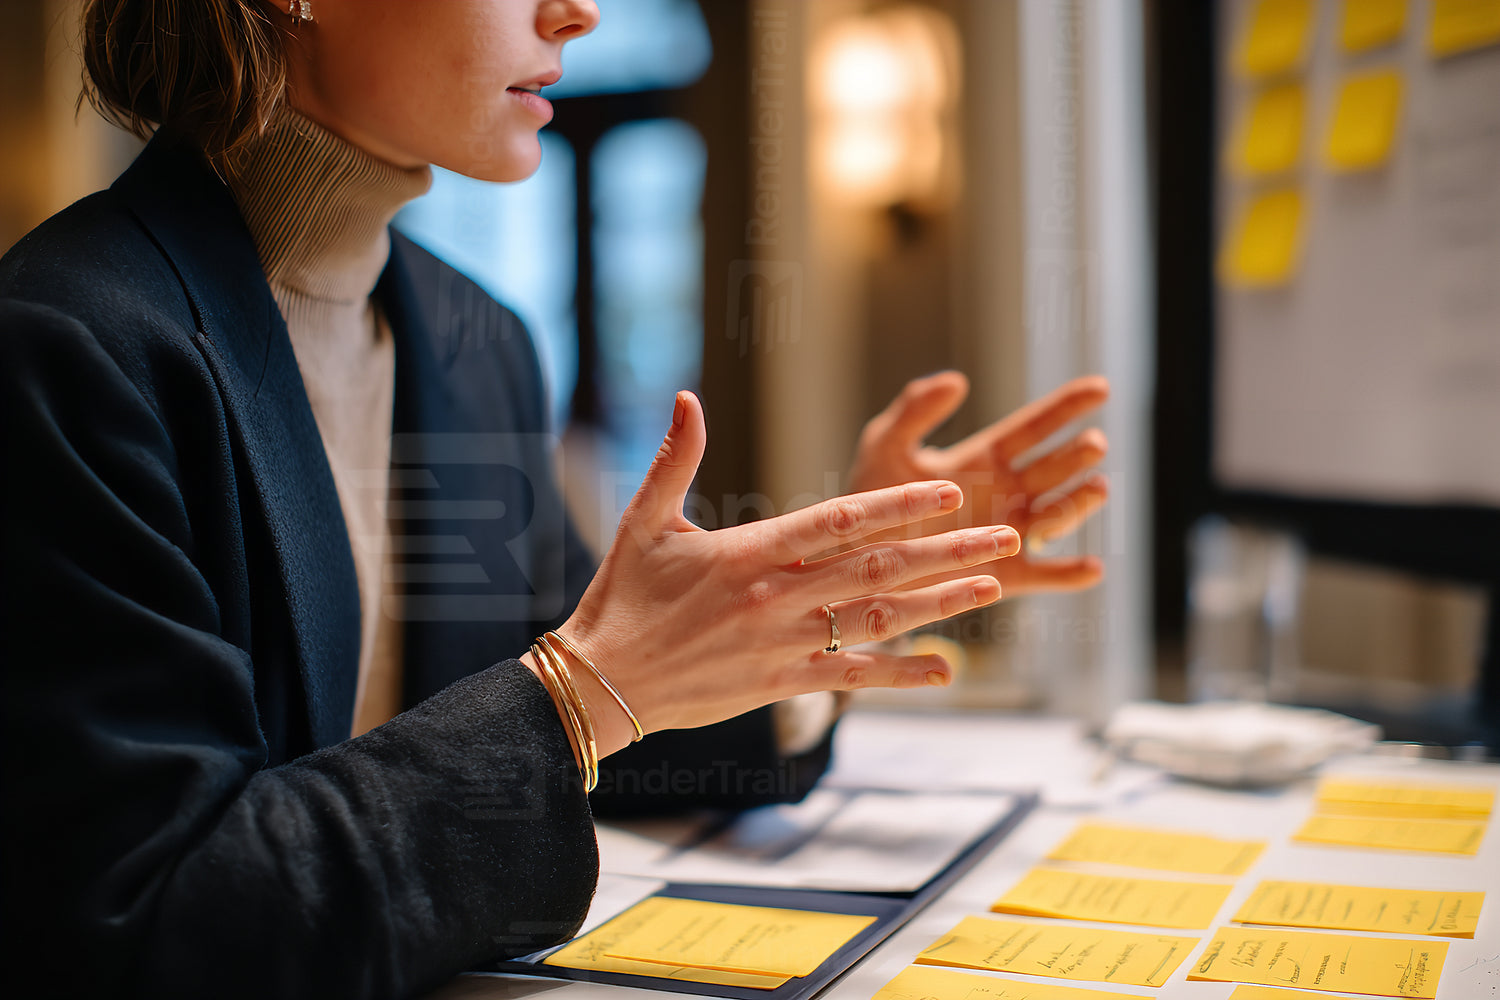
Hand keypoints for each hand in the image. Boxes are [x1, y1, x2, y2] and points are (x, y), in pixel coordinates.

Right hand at [531, 391, 1019, 756]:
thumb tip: (685, 397)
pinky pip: (853, 677)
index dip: (899, 505)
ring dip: (940, 603)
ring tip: (994, 585)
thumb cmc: (622, 599)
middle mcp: (776, 598)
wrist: (601, 685)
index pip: (839, 521)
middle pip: (877, 568)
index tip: (947, 490)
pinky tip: (946, 668)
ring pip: (878, 619)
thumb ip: (675, 459)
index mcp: (750, 552)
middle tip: (1004, 534)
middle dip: (947, 550)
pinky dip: (901, 672)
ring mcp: (784, 645)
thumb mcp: (644, 521)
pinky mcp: (782, 684)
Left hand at [848, 372, 1108, 597]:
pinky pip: (1044, 574)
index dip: (1066, 407)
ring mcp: (1009, 534)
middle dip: (1077, 455)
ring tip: (1096, 488)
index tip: (1100, 387)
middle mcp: (1005, 493)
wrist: (857, 558)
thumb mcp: (885, 446)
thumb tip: (957, 379)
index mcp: (984, 459)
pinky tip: (1091, 567)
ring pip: (1057, 515)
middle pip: (1053, 469)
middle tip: (1093, 444)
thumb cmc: (869, 499)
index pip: (1034, 427)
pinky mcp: (1005, 575)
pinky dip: (1069, 573)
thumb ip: (913, 410)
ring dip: (1079, 503)